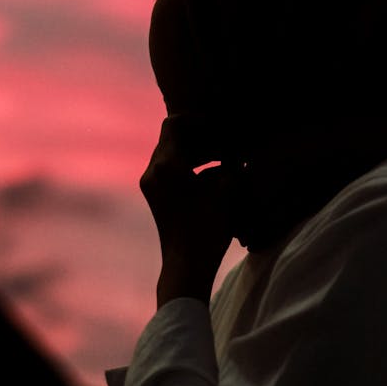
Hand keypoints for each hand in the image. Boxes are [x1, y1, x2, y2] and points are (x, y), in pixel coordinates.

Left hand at [140, 114, 241, 307]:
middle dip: (197, 136)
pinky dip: (187, 164)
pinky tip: (210, 174)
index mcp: (166, 164)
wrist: (187, 265)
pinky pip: (168, 168)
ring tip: (220, 156)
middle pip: (171, 138)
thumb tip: (236, 147)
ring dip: (193, 150)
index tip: (216, 126)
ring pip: (170, 153)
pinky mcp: (154, 196)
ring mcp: (150, 184)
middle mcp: (152, 170)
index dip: (196, 120)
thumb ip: (230, 162)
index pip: (174, 124)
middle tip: (222, 140)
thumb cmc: (208, 227)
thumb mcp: (226, 189)